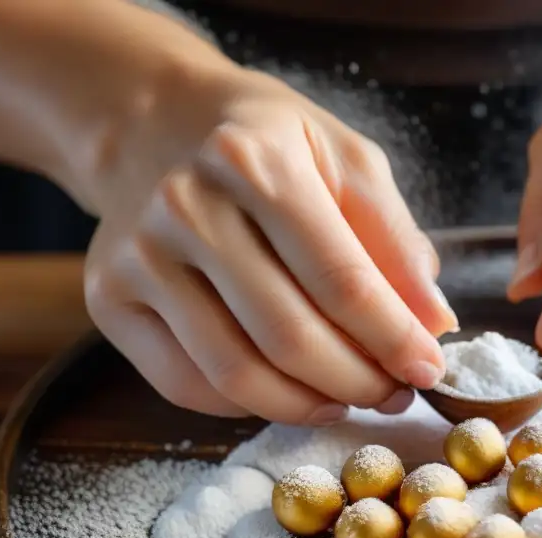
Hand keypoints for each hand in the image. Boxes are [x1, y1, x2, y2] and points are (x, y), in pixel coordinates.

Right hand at [84, 68, 456, 424]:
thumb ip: (395, 241)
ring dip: (308, 406)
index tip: (430, 370)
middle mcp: (185, 208)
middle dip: (358, 383)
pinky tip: (289, 392)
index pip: (341, 279)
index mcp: (255, 162)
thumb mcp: (346, 160)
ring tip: (350, 400)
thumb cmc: (265, 144)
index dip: (394, 339)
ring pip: (237, 374)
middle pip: (289, 337)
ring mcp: (138, 258)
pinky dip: (249, 406)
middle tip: (395, 394)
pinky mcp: (108, 298)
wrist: (152, 126)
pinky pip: (186, 385)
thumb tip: (434, 324)